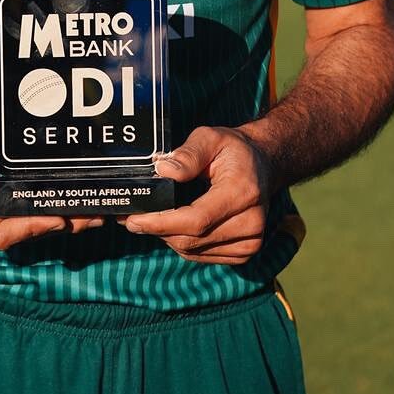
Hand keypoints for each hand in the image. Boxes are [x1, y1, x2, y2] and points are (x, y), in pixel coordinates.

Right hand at [0, 111, 102, 251]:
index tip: (58, 218)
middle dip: (52, 228)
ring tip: (88, 216)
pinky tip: (67, 214)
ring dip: (52, 227)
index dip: (30, 229)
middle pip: (14, 238)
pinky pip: (15, 229)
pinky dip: (41, 222)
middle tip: (89, 216)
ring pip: (18, 236)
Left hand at [122, 126, 274, 263]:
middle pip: (192, 239)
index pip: (196, 219)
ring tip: (148, 220)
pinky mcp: (244, 253)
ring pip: (193, 250)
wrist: (263, 165)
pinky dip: (182, 243)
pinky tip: (171, 227)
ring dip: (167, 238)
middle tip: (130, 219)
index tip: (134, 219)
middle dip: (157, 230)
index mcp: (243, 193)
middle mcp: (251, 223)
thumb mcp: (210, 137)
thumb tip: (162, 170)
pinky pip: (202, 255)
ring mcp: (250, 242)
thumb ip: (187, 154)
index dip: (162, 223)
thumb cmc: (233, 150)